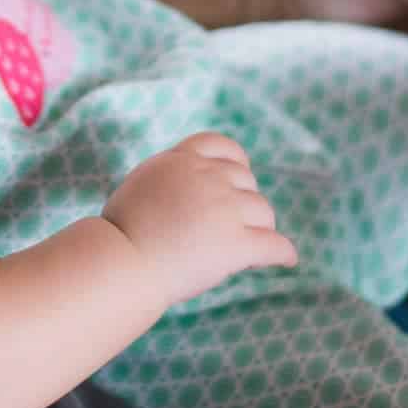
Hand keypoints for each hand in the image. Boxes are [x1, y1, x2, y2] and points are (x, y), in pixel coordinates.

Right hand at [102, 132, 296, 306]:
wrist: (122, 261)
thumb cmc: (120, 234)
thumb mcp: (143, 185)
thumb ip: (171, 178)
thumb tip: (188, 186)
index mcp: (181, 160)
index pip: (222, 146)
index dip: (235, 162)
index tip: (237, 177)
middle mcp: (207, 177)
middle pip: (246, 182)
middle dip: (243, 202)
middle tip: (235, 226)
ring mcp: (225, 209)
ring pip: (263, 213)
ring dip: (260, 228)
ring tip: (252, 246)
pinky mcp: (236, 243)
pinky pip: (275, 245)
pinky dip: (283, 253)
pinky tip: (286, 260)